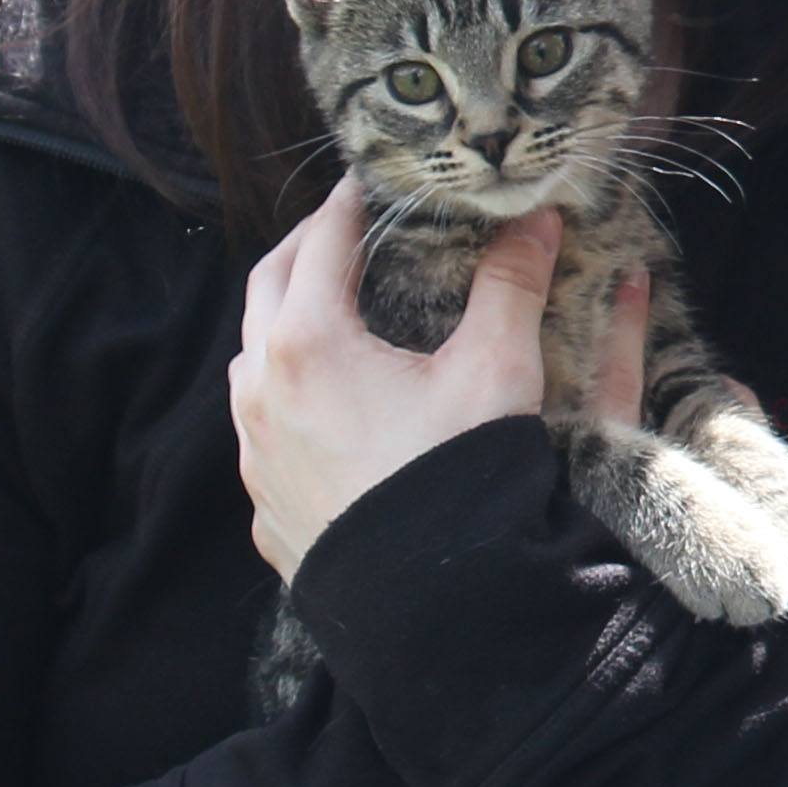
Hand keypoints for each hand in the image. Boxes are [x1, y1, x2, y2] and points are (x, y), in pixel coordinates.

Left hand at [231, 183, 564, 581]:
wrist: (428, 606)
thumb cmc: (457, 478)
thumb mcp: (495, 371)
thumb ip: (511, 286)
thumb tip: (536, 221)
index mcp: (308, 341)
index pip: (323, 239)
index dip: (353, 201)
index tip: (376, 180)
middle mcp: (262, 388)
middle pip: (268, 285)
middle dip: (309, 247)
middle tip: (351, 228)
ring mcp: (254, 449)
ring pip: (252, 358)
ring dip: (285, 320)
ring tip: (335, 310)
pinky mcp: (265, 500)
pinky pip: (261, 425)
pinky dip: (287, 391)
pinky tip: (331, 403)